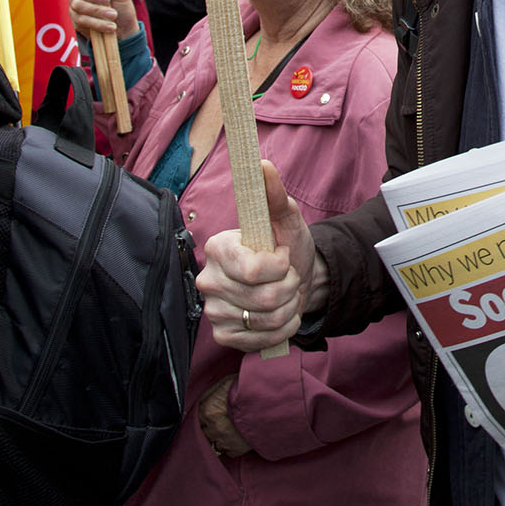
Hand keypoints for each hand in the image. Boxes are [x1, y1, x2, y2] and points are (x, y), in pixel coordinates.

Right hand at [63, 0, 139, 40]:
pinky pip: (80, 20)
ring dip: (98, 11)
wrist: (125, 30)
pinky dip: (98, 23)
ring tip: (113, 15)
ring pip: (76, 4)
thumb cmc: (121, 6)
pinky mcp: (76, 21)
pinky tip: (110, 26)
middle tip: (108, 0)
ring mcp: (75, 5)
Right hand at [196, 161, 322, 351]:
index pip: (252, 270)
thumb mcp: (286, 218)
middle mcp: (208, 279)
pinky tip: (280, 314)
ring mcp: (213, 311)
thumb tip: (262, 165)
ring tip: (287, 293)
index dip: (279, 266)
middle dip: (289, 286)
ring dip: (289, 306)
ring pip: (266, 319)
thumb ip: (274, 194)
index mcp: (217, 247)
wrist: (296, 279)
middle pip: (263, 296)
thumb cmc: (287, 245)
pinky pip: (261, 340)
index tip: (283, 255)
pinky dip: (282, 328)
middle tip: (288, 276)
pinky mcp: (223, 335)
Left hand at [196, 375, 252, 456]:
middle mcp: (213, 428)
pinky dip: (231, 446)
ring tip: (230, 429)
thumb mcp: (225, 383)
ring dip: (220, 437)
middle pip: (204, 432)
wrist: (269, 402)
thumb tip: (201, 400)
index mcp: (208, 411)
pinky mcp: (236, 449)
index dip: (204, 416)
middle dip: (210, 427)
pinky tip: (238, 436)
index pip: (196, 418)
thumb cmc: (248, 390)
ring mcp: (224, 441)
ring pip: (215, 443)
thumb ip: (210, 394)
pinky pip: (228, 452)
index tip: (210, 414)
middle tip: (221, 420)